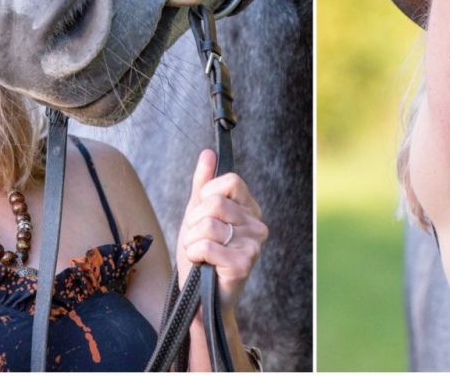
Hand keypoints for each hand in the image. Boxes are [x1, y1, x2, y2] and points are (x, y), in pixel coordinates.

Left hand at [174, 149, 266, 315]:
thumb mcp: (197, 214)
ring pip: (208, 224)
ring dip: (192, 240)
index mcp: (250, 209)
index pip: (230, 181)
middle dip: (194, 221)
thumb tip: (208, 153)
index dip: (207, 195)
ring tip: (199, 253)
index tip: (202, 213)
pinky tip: (201, 265)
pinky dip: (194, 254)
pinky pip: (206, 245)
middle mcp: (258, 225)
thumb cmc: (200, 256)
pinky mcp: (243, 264)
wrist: (199, 297)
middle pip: (215, 202)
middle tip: (198, 238)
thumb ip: (203, 184)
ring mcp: (253, 246)